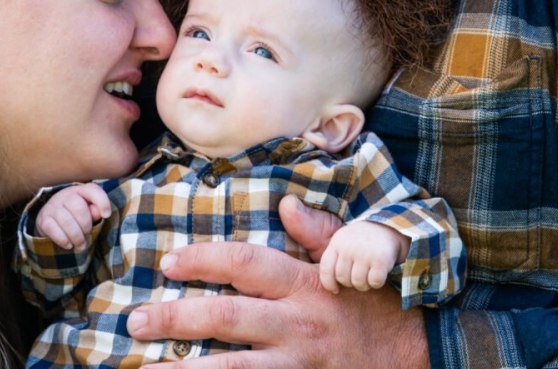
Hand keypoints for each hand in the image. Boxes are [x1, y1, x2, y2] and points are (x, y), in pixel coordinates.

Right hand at [34, 183, 110, 249]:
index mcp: (80, 190)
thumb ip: (96, 210)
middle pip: (79, 209)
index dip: (102, 202)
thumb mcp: (88, 209)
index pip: (93, 190)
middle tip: (87, 234)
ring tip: (81, 245)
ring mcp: (52, 206)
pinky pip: (53, 230)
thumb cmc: (74, 213)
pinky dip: (63, 240)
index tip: (106, 215)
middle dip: (86, 226)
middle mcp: (65, 195)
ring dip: (77, 237)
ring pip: (67, 221)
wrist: (50, 216)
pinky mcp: (43, 219)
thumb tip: (101, 213)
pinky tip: (69, 245)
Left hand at [126, 195, 429, 368]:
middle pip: (225, 317)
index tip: (168, 263)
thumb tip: (286, 203)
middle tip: (135, 322)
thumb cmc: (380, 305)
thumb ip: (319, 232)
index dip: (203, 261)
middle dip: (175, 318)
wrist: (423, 356)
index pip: (244, 265)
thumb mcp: (355, 262)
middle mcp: (296, 324)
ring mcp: (297, 364)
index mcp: (305, 284)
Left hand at [319, 221, 409, 292]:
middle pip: (343, 279)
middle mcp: (349, 248)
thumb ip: (335, 259)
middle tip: (359, 276)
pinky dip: (377, 283)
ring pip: (358, 283)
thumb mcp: (343, 242)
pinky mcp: (380, 260)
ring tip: (368, 276)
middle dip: (351, 283)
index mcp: (337, 243)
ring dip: (364, 285)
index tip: (336, 290)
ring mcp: (364, 254)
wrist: (387, 226)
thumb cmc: (361, 240)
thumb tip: (330, 287)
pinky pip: (374, 282)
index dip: (329, 283)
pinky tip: (378, 274)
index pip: (326, 269)